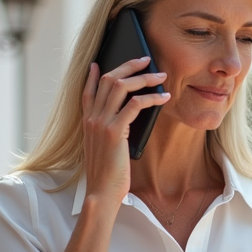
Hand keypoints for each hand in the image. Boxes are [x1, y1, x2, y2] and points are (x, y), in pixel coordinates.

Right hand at [80, 57, 169, 208]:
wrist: (101, 192)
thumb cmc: (107, 174)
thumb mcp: (104, 149)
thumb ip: (109, 132)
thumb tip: (124, 120)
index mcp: (87, 122)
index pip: (87, 91)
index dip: (94, 75)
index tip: (99, 63)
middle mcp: (91, 118)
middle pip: (108, 80)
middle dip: (129, 66)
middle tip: (146, 59)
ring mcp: (101, 123)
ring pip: (121, 87)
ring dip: (144, 77)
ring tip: (161, 75)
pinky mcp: (114, 131)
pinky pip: (135, 105)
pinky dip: (151, 97)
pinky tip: (164, 97)